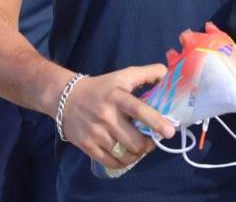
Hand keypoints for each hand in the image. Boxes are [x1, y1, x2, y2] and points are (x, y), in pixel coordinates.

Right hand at [59, 65, 174, 172]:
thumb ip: (147, 73)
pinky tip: (127, 156)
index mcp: (117, 97)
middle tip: (151, 141)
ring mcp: (96, 133)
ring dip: (137, 155)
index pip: (139, 110)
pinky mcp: (88, 146)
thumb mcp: (123, 75)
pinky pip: (112, 162)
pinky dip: (124, 162)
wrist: (65, 98)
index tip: (170, 132)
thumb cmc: (101, 87)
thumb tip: (168, 75)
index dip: (156, 121)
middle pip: (135, 141)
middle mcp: (107, 116)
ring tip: (139, 148)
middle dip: (148, 145)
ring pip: (125, 155)